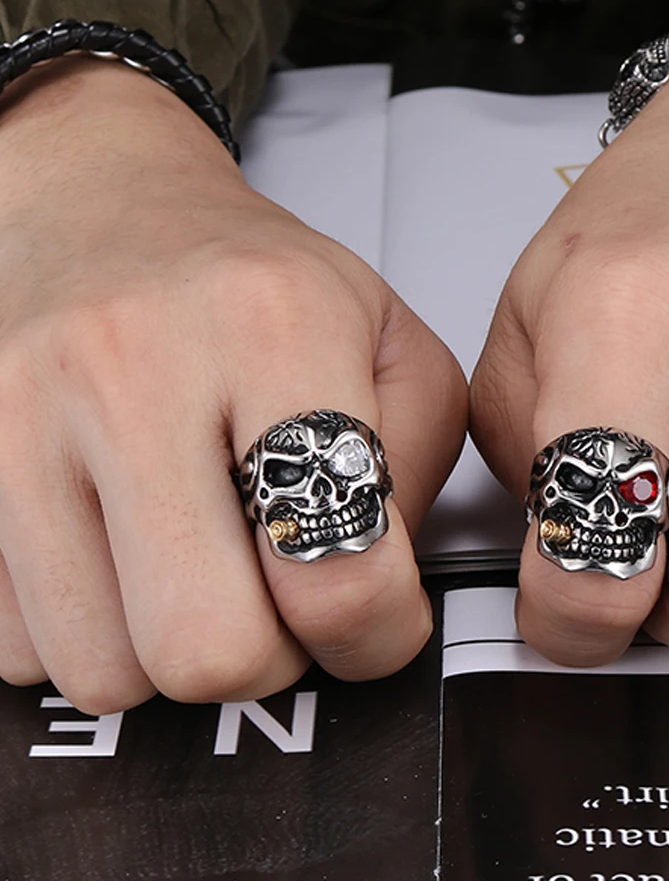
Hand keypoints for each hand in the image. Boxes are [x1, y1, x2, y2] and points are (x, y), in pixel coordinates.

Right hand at [0, 56, 466, 712]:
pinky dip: (95, 628)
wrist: (114, 211)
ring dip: (173, 650)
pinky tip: (130, 555)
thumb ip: (417, 470)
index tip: (376, 624)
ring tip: (204, 567)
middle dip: (266, 660)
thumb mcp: (394, 345)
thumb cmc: (259, 285)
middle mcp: (138, 367)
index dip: (375, 635)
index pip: (335, 569)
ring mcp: (28, 418)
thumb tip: (378, 601)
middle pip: (208, 647)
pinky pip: (21, 645)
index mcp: (276, 327)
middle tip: (281, 604)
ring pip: (106, 668)